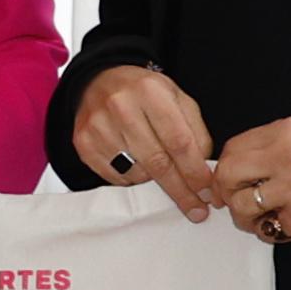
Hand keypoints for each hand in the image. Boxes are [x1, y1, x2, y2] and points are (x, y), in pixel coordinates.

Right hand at [72, 64, 221, 218]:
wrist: (99, 82)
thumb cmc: (144, 93)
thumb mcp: (178, 99)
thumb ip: (195, 132)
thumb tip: (202, 170)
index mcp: (151, 91)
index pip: (179, 141)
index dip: (195, 172)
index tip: (207, 193)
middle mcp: (121, 106)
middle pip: (158, 163)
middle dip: (180, 190)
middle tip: (196, 207)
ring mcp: (98, 126)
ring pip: (137, 173)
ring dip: (154, 180)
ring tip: (158, 168)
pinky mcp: (83, 143)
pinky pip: (115, 177)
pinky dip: (131, 178)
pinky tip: (135, 163)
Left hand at [206, 118, 290, 243]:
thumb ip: (270, 144)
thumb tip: (235, 162)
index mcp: (284, 133)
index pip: (232, 150)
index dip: (223, 168)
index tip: (226, 179)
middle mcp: (285, 158)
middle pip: (228, 176)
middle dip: (226, 191)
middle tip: (234, 199)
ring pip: (241, 206)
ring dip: (244, 216)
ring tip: (259, 215)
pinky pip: (266, 229)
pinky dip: (270, 230)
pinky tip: (284, 222)